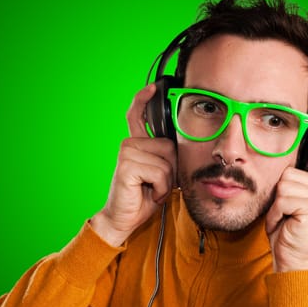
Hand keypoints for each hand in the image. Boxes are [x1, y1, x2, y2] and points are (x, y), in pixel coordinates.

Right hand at [91, 84, 176, 245]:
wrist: (125, 219)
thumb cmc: (144, 196)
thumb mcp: (161, 173)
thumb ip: (166, 156)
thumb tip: (181, 145)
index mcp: (137, 143)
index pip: (138, 115)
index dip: (144, 99)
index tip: (153, 87)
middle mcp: (130, 144)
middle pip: (169, 146)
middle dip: (171, 169)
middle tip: (157, 183)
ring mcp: (127, 153)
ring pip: (167, 161)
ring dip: (166, 181)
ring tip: (152, 188)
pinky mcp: (127, 166)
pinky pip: (160, 172)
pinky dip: (160, 188)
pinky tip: (149, 193)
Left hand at [265, 121, 307, 271]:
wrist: (288, 255)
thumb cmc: (285, 227)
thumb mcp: (289, 198)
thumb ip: (293, 180)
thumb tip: (287, 163)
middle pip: (290, 173)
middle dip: (279, 193)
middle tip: (285, 212)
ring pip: (284, 185)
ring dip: (276, 205)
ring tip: (284, 218)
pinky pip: (284, 199)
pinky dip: (276, 212)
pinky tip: (284, 222)